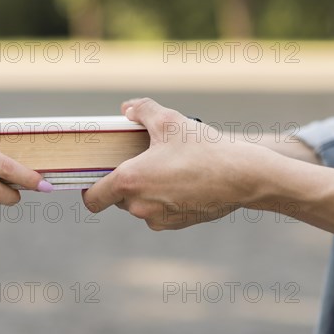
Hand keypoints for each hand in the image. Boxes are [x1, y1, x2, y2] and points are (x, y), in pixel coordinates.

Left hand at [82, 98, 267, 230]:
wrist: (244, 177)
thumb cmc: (203, 148)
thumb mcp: (169, 120)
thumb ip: (141, 110)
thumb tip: (126, 109)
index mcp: (129, 181)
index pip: (92, 198)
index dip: (89, 188)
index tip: (95, 177)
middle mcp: (139, 206)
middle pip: (118, 198)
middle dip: (126, 181)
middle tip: (142, 160)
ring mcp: (158, 219)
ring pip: (139, 205)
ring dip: (146, 190)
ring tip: (167, 168)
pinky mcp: (176, 225)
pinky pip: (158, 213)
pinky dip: (163, 199)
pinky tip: (181, 181)